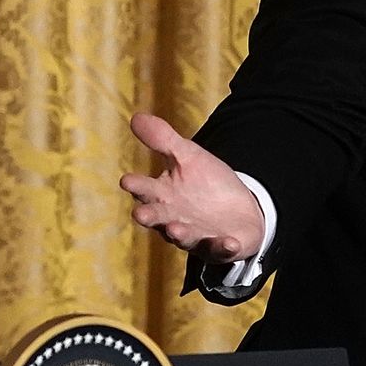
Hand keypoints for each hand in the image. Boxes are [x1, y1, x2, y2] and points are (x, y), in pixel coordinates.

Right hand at [119, 112, 263, 263]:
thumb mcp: (187, 157)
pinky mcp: (219, 247)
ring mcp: (196, 236)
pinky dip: (224, 247)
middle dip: (149, 217)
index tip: (126, 180)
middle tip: (139, 214)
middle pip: (157, 218)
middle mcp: (173, 219)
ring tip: (176, 229)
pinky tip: (229, 242)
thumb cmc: (205, 183)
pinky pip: (221, 249)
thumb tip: (136, 116)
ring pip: (184, 237)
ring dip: (180, 234)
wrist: (239, 210)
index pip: (144, 189)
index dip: (136, 185)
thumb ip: (163, 140)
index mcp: (162, 196)